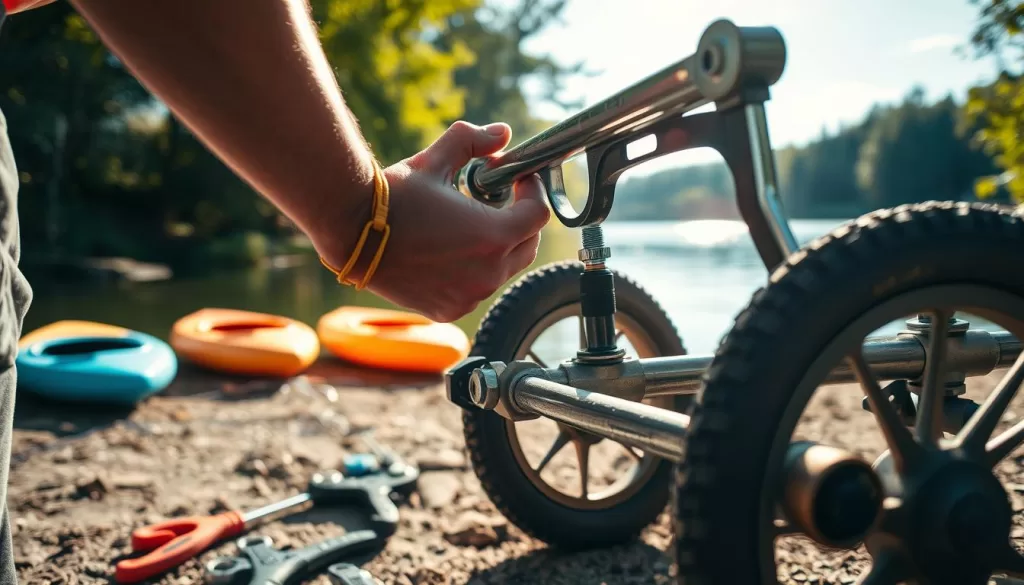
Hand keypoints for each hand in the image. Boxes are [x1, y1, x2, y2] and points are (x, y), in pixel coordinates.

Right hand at [318, 121, 550, 322]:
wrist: (350, 233)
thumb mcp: (436, 160)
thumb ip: (474, 141)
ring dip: (498, 246)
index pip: (537, 215)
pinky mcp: (450, 310)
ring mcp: (469, 296)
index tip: (520, 179)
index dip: (533, 192)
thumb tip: (502, 133)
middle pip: (527, 245)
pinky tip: (453, 250)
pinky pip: (477, 289)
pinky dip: (474, 270)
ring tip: (471, 222)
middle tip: (502, 198)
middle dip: (521, 219)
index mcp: (493, 237)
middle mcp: (487, 273)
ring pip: (503, 269)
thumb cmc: (394, 195)